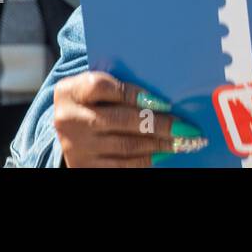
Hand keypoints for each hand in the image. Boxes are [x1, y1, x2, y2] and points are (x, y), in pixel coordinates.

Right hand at [53, 72, 205, 167]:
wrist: (66, 127)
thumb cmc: (90, 101)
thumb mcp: (94, 86)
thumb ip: (118, 84)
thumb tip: (162, 93)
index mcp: (70, 91)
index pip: (103, 87)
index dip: (136, 94)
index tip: (165, 102)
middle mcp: (69, 119)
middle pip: (120, 120)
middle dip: (159, 124)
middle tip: (185, 127)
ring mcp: (76, 146)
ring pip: (125, 145)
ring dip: (159, 144)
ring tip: (182, 141)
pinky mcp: (83, 166)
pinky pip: (122, 165)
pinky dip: (146, 159)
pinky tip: (164, 154)